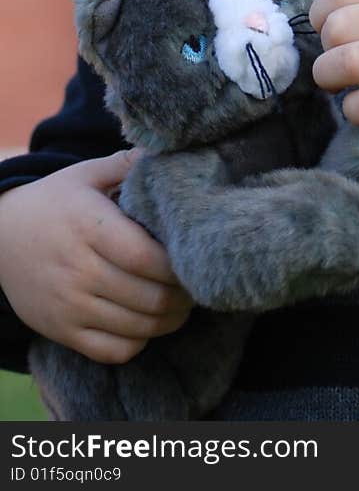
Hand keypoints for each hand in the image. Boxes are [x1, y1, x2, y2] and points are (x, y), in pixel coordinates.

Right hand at [0, 152, 192, 363]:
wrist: (0, 237)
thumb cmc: (55, 201)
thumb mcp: (86, 174)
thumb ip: (127, 164)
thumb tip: (170, 148)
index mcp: (89, 227)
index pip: (146, 257)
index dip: (179, 265)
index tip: (196, 257)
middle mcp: (78, 270)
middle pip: (148, 297)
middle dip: (183, 295)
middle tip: (197, 284)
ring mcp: (68, 306)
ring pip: (136, 327)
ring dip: (169, 320)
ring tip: (182, 304)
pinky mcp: (62, 331)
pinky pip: (113, 351)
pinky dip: (139, 342)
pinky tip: (147, 323)